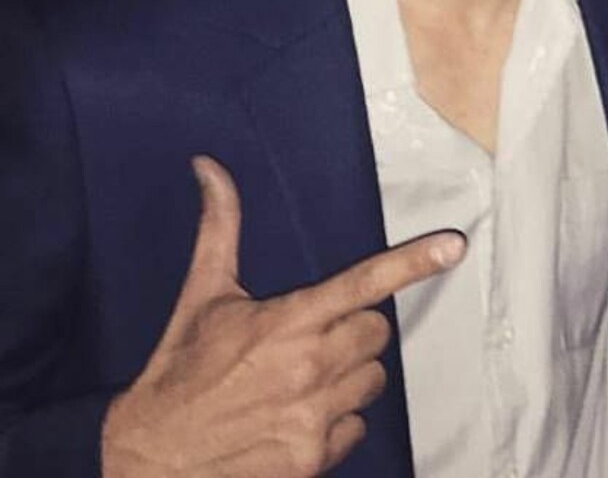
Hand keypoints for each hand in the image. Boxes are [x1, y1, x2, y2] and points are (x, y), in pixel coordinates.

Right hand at [101, 155, 465, 477]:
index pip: (363, 284)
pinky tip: (298, 418)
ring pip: (372, 379)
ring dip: (349, 376)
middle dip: (355, 330)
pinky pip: (357, 426)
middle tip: (314, 338)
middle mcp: (308, 368)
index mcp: (287, 322)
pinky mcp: (313, 459)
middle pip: (376, 333)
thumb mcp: (203, 297)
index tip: (454, 246)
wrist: (146, 462)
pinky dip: (337, 421)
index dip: (413, 262)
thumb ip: (220, 229)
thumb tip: (209, 166)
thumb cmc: (178, 373)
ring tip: (303, 380)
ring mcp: (313, 417)